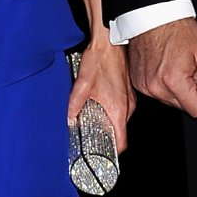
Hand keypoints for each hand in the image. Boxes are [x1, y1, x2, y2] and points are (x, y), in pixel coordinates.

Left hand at [68, 36, 134, 151]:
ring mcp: (130, 99)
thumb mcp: (83, 83)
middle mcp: (128, 106)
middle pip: (120, 132)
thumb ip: (74, 103)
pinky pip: (121, 110)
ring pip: (120, 121)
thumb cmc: (100, 59)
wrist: (109, 40)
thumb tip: (67, 118)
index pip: (122, 142)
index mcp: (118, 109)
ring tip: (93, 123)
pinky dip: (111, 113)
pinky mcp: (127, 91)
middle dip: (107, 138)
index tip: (102, 156)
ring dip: (109, 124)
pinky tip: (99, 106)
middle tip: (91, 139)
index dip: (113, 153)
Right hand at [127, 18, 196, 117]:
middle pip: (183, 106)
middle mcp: (156, 87)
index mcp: (174, 81)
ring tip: (175, 64)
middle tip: (187, 67)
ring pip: (170, 100)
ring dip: (176, 87)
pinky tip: (164, 66)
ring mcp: (144, 86)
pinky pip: (157, 93)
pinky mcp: (138, 83)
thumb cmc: (179, 30)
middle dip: (189, 90)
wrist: (154, 17)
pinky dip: (163, 83)